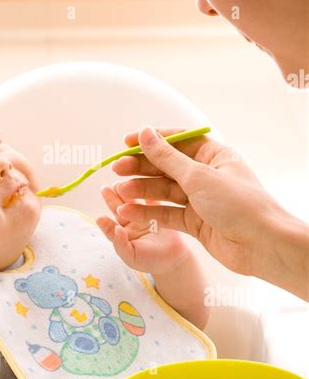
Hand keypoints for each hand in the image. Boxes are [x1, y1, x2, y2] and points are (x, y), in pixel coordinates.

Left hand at [96, 183, 189, 273]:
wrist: (175, 259)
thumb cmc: (151, 261)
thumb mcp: (132, 257)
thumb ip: (120, 245)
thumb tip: (116, 229)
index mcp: (123, 234)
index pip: (111, 228)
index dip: (106, 224)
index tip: (101, 218)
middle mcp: (131, 222)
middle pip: (119, 209)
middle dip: (111, 199)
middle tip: (105, 189)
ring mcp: (144, 214)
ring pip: (133, 200)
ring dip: (126, 191)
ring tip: (119, 182)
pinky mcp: (158, 208)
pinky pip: (151, 197)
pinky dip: (146, 189)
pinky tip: (141, 179)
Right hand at [110, 125, 303, 284]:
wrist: (261, 245)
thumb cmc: (238, 203)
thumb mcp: (198, 176)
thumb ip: (167, 157)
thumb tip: (144, 132)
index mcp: (214, 155)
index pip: (178, 141)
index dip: (151, 140)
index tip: (126, 142)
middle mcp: (206, 175)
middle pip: (167, 166)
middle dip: (141, 168)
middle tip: (116, 169)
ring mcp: (200, 199)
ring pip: (163, 191)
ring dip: (141, 191)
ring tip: (119, 193)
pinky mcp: (195, 222)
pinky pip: (166, 213)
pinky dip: (148, 212)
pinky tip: (128, 211)